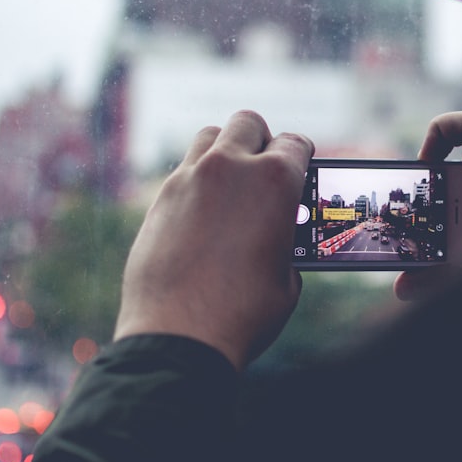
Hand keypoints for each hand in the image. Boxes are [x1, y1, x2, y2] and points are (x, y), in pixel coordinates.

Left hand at [114, 110, 313, 370]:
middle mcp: (231, 167)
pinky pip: (183, 171)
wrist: (179, 338)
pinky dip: (198, 181)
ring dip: (225, 150)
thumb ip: (286, 241)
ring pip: (210, 137)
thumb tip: (278, 236)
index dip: (302, 158)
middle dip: (262, 141)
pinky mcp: (159, 199)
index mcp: (275, 180)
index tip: (301, 169)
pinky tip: (204, 212)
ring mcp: (189, 178)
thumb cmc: (243, 313)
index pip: (295, 143)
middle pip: (249, 124)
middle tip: (266, 169)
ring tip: (232, 182)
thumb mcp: (287, 276)